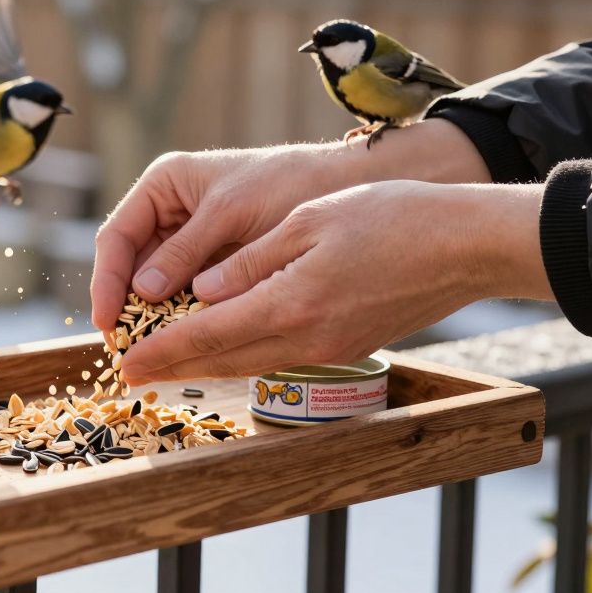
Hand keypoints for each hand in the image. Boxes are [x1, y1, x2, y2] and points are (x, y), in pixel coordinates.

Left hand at [90, 119, 490, 332]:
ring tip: (168, 365)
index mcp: (290, 303)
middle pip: (223, 360)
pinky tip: (227, 349)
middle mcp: (306, 337)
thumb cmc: (391, 218)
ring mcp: (330, 348)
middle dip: (173, 367)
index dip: (162, 351)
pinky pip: (279, 357)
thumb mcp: (310, 222)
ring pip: (250, 363)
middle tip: (130, 374)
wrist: (466, 246)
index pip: (207, 334)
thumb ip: (252, 261)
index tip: (125, 363)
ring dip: (206, 366)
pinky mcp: (347, 346)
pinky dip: (242, 356)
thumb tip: (202, 293)